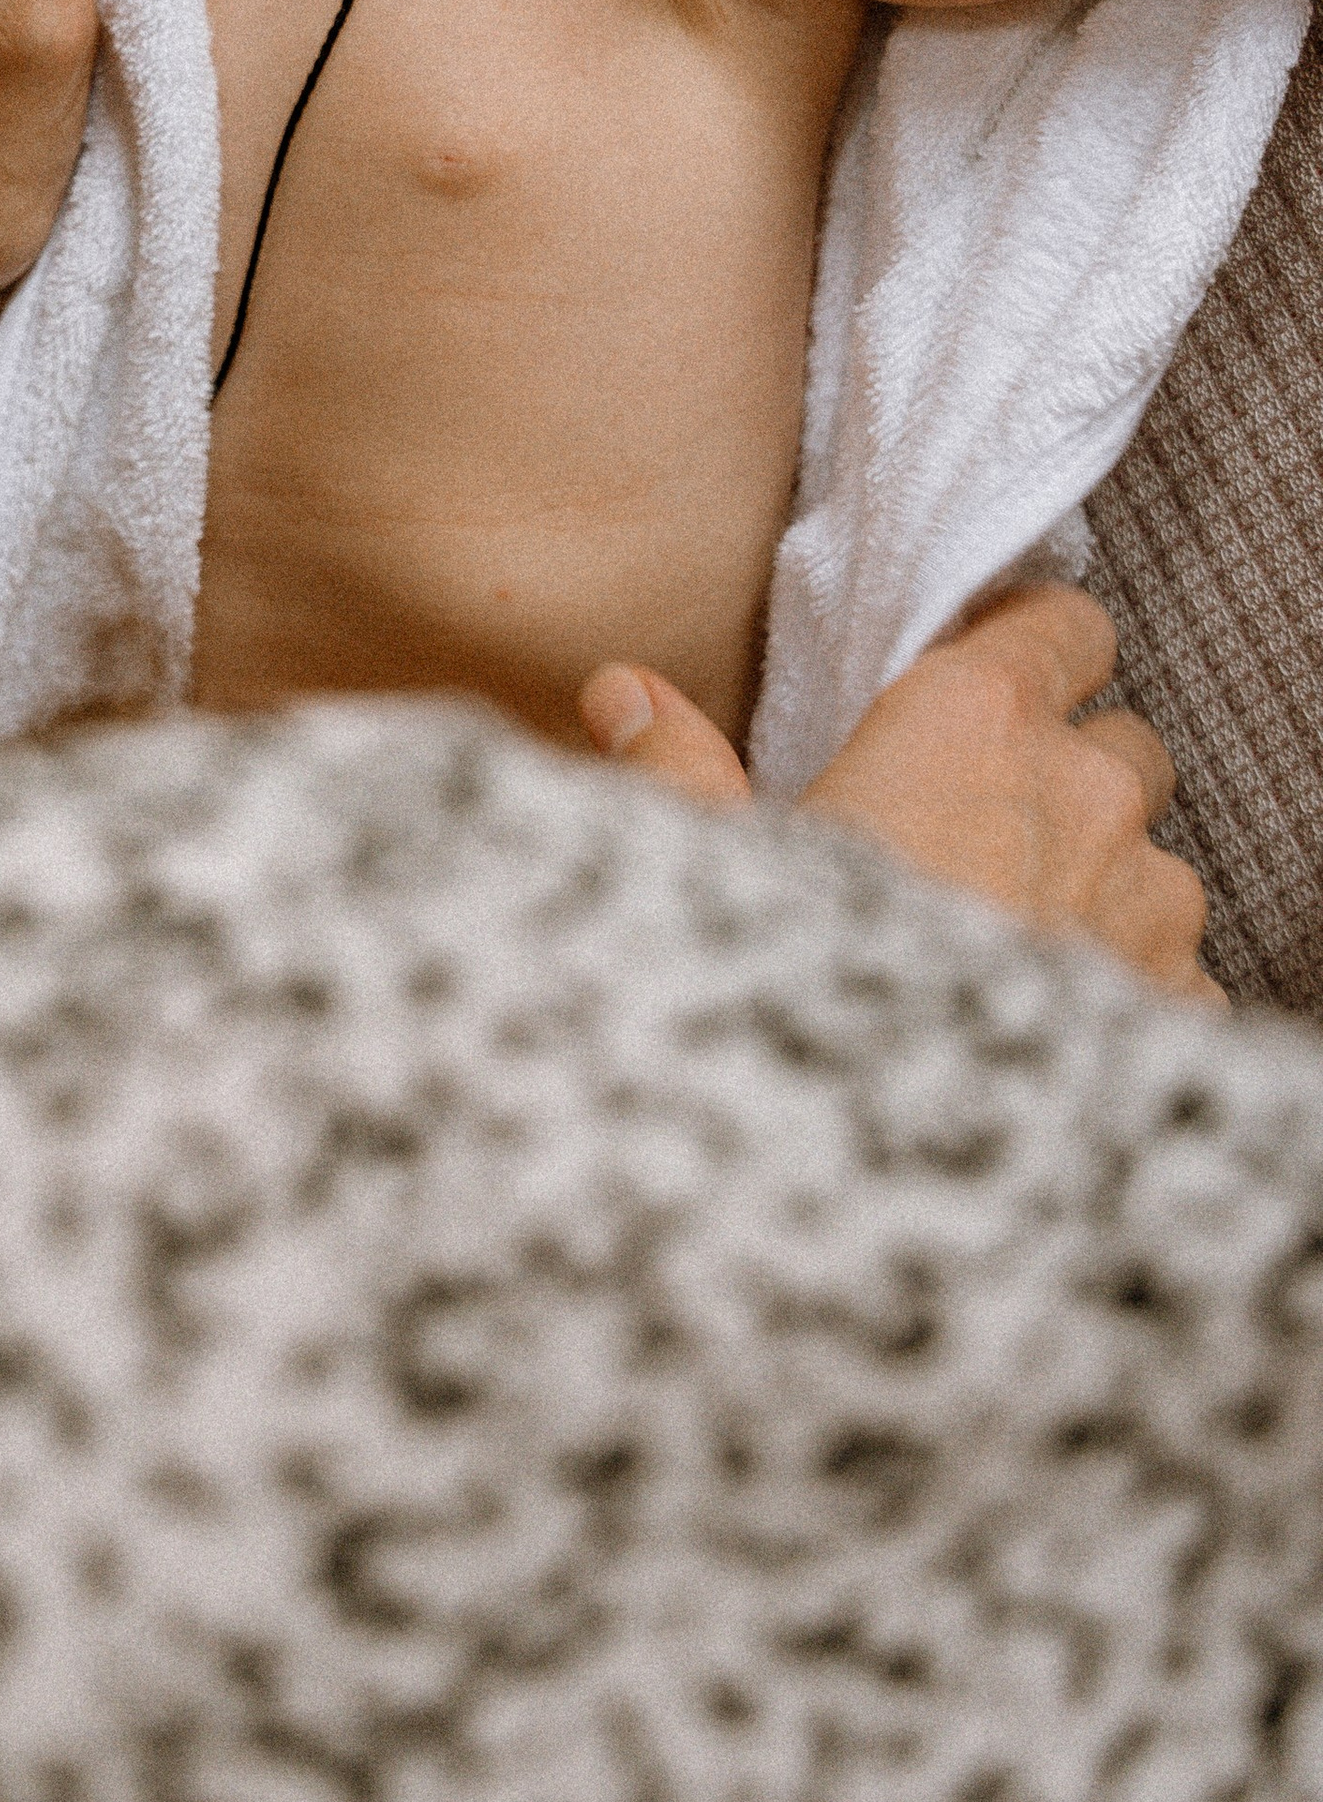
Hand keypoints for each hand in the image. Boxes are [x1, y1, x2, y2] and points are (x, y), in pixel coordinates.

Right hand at [580, 587, 1223, 1002]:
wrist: (907, 1178)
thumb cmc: (806, 998)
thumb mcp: (708, 872)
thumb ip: (677, 770)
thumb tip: (624, 693)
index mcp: (973, 724)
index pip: (1058, 623)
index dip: (1030, 644)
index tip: (985, 677)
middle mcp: (1085, 792)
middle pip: (1118, 739)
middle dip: (1068, 774)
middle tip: (979, 828)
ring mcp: (1146, 902)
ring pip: (1151, 862)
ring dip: (1101, 885)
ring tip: (1006, 944)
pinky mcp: (1177, 1002)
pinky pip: (1171, 968)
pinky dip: (1126, 984)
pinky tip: (1048, 1026)